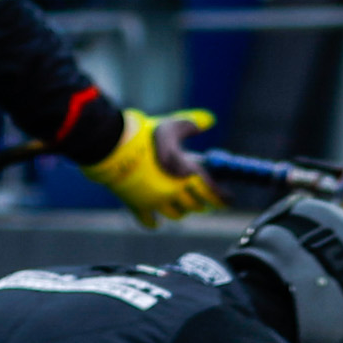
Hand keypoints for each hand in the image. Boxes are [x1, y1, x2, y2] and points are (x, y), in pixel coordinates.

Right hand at [91, 107, 219, 227]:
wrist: (114, 148)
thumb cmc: (146, 136)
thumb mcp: (173, 125)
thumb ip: (192, 123)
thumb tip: (210, 120)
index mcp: (187, 174)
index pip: (211, 192)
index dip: (222, 197)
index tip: (228, 200)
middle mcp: (174, 191)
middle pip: (195, 205)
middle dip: (203, 203)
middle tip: (207, 201)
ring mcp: (155, 201)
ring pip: (176, 215)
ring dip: (183, 212)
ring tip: (185, 207)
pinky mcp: (136, 205)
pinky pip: (149, 221)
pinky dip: (154, 222)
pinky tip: (157, 222)